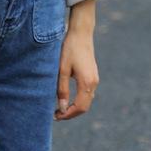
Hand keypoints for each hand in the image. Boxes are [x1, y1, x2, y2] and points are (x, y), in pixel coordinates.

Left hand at [55, 0, 99, 120]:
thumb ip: (62, 90)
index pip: (79, 107)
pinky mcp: (92, 76)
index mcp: (86, 82)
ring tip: (59, 109)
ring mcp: (94, 79)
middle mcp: (93, 82)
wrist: (81, 34)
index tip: (55, 116)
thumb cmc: (69, 50)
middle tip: (55, 115)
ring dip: (74, 108)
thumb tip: (61, 108)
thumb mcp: (62, 70)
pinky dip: (77, 101)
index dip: (67, 115)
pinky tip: (66, 100)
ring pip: (86, 102)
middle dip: (70, 114)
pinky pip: (87, 95)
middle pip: (84, 107)